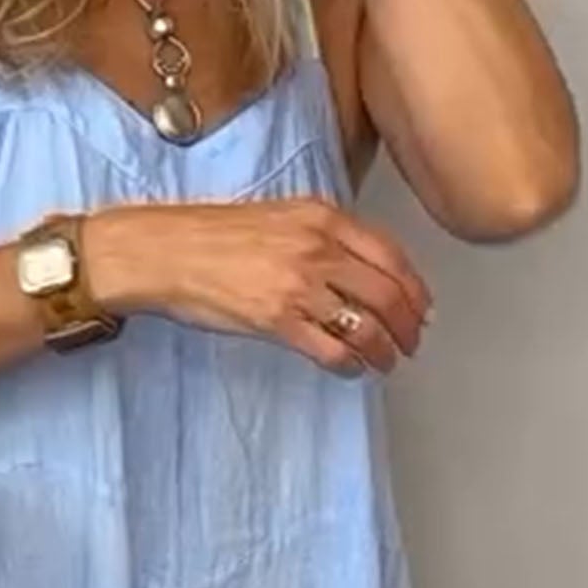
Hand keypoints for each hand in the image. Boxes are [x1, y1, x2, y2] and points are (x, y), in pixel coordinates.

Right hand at [84, 198, 430, 377]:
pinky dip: (351, 366)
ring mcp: (299, 285)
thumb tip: (360, 269)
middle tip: (410, 343)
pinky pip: (332, 350)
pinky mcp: (278, 320)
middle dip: (407, 326)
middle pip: (387, 293)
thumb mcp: (281, 216)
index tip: (420, 308)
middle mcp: (318, 248)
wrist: (167, 251)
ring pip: (365, 325)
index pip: (390, 255)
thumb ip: (323, 235)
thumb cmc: (214, 236)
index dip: (414, 288)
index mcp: (322, 217)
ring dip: (384, 351)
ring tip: (387, 363)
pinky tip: (353, 370)